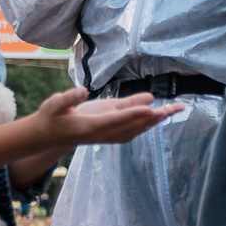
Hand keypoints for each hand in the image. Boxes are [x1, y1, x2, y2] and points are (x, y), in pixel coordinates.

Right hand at [33, 86, 178, 146]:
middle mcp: (103, 133)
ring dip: (155, 119)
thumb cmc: (51, 117)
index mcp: (90, 126)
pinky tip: (159, 115)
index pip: (115, 120)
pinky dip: (146, 122)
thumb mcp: (54, 105)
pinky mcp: (110, 131)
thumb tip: (82, 90)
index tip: (149, 108)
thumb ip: (68, 98)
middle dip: (154, 116)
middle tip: (175, 108)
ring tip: (175, 109)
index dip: (132, 114)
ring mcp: (108, 134)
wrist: (49, 136)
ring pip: (136, 127)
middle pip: (133, 125)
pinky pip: (132, 128)